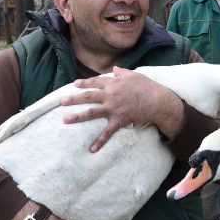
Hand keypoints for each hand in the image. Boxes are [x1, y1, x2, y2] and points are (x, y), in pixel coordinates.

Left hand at [62, 67, 185, 151]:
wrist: (158, 101)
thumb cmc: (147, 87)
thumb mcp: (134, 75)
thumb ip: (122, 72)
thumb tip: (114, 69)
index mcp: (113, 83)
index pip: (95, 82)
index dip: (84, 83)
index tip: (75, 84)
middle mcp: (110, 95)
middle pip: (88, 97)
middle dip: (74, 99)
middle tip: (61, 101)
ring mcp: (113, 108)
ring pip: (92, 112)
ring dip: (78, 116)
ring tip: (65, 119)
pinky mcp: (119, 120)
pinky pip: (107, 132)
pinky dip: (99, 142)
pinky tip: (91, 149)